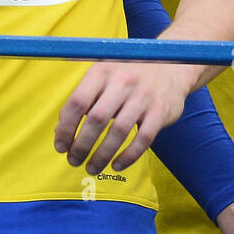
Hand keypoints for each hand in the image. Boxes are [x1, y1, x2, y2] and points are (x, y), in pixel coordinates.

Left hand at [54, 61, 194, 175]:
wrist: (172, 66)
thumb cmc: (128, 75)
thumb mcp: (104, 76)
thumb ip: (83, 99)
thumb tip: (61, 132)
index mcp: (104, 71)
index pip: (77, 102)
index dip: (66, 128)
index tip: (61, 146)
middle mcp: (125, 80)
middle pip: (97, 119)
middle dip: (82, 146)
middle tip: (74, 160)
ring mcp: (145, 95)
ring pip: (119, 131)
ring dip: (102, 155)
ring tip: (91, 167)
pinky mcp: (162, 110)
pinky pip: (144, 138)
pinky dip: (128, 156)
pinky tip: (117, 165)